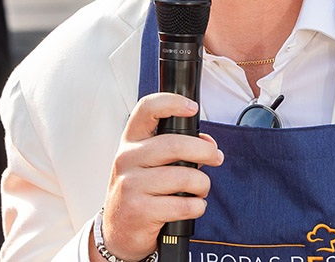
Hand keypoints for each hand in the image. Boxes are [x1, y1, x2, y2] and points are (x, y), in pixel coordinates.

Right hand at [98, 93, 223, 260]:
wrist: (119, 232)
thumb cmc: (142, 191)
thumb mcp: (152, 164)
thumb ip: (179, 150)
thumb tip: (209, 145)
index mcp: (132, 141)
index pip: (146, 109)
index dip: (171, 102)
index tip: (192, 107)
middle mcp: (127, 159)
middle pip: (175, 144)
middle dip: (205, 152)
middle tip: (216, 158)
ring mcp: (130, 185)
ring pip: (184, 177)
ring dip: (202, 185)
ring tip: (200, 190)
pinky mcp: (138, 211)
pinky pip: (183, 205)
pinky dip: (197, 207)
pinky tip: (192, 207)